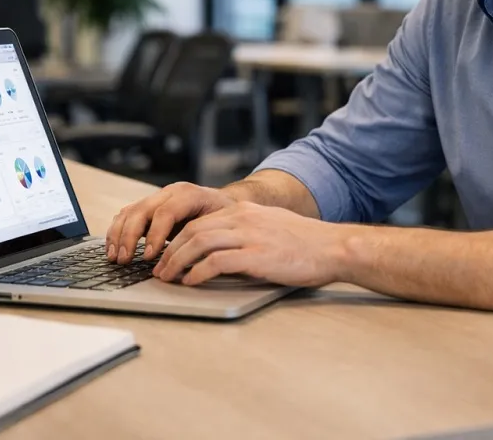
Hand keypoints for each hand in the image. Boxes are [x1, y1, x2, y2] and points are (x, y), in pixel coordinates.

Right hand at [106, 182, 236, 262]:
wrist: (224, 202)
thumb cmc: (224, 215)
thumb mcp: (222, 223)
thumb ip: (204, 236)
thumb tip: (190, 260)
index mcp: (188, 194)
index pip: (165, 212)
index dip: (155, 235)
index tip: (150, 257)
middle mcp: (169, 193)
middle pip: (141, 210)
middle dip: (130, 237)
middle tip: (126, 260)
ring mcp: (156, 198)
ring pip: (129, 212)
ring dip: (118, 235)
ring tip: (115, 258)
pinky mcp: (148, 207)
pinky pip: (126, 216)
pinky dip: (117, 232)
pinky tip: (114, 249)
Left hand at [152, 201, 344, 287]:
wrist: (333, 248)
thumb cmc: (306, 243)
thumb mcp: (270, 227)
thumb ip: (246, 232)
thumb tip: (222, 250)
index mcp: (244, 211)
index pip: (199, 221)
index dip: (177, 239)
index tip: (166, 255)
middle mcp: (243, 218)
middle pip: (193, 230)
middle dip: (171, 251)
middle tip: (159, 270)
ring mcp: (250, 235)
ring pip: (199, 242)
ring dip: (178, 261)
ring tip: (168, 278)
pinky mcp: (257, 255)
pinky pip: (217, 261)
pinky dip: (199, 272)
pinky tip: (192, 282)